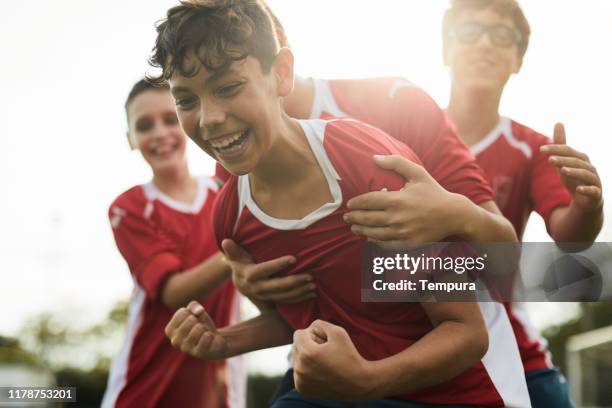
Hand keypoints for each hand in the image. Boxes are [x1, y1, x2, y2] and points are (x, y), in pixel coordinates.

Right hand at [165, 301, 227, 359]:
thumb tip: (199, 312)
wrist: (214, 340)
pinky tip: (209, 340)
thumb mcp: (195, 311)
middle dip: (199, 320)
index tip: (193, 321)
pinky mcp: (199, 353)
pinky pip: (207, 337)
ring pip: (198, 328)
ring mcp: (186, 349)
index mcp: (169, 331)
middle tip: (200, 328)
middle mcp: (175, 341)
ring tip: (204, 334)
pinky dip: (211, 335)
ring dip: (205, 328)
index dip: (192, 313)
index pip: (182, 312)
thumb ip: (194, 306)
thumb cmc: (201, 324)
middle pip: (190, 319)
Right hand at [221, 239, 315, 303]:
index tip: (294, 258)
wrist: (238, 281)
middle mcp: (257, 288)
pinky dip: (299, 299)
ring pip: (284, 296)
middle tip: (310, 276)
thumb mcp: (235, 256)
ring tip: (313, 286)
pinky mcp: (271, 301)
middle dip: (295, 282)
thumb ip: (232, 250)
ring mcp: (265, 296)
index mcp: (249, 275)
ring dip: (300, 292)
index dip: (279, 264)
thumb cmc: (239, 262)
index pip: (266, 269)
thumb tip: (225, 241)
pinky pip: (286, 302)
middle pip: (278, 286)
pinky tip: (311, 294)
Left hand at [293, 320, 378, 400]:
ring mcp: (300, 381)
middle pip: (296, 346)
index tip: (325, 342)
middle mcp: (300, 369)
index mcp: (307, 354)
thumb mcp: (338, 331)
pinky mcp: (302, 389)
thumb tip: (308, 328)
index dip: (313, 334)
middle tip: (326, 352)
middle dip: (308, 345)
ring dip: (306, 357)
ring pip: (296, 359)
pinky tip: (320, 371)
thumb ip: (319, 324)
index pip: (298, 334)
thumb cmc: (349, 356)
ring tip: (324, 362)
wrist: (358, 384)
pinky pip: (298, 372)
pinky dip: (306, 369)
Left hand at [343, 155, 464, 242]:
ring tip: (354, 227)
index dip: (356, 203)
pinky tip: (369, 237)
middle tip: (346, 217)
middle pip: (368, 219)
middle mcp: (397, 217)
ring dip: (361, 230)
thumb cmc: (434, 192)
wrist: (454, 215)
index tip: (349, 204)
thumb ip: (396, 163)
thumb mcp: (417, 173)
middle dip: (354, 218)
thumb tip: (375, 157)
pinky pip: (386, 244)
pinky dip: (375, 241)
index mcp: (397, 200)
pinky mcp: (407, 243)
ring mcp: (402, 232)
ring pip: (374, 233)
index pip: (369, 201)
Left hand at [541, 123, 602, 212]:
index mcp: (581, 159)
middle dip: (563, 159)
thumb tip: (558, 122)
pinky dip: (586, 189)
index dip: (555, 149)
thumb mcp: (564, 161)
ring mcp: (594, 180)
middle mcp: (589, 167)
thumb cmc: (574, 177)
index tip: (541, 149)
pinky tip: (578, 189)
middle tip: (549, 159)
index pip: (568, 151)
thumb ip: (560, 145)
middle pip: (576, 161)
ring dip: (574, 172)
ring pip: (585, 174)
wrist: (585, 200)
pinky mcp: (596, 194)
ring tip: (562, 170)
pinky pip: (593, 191)